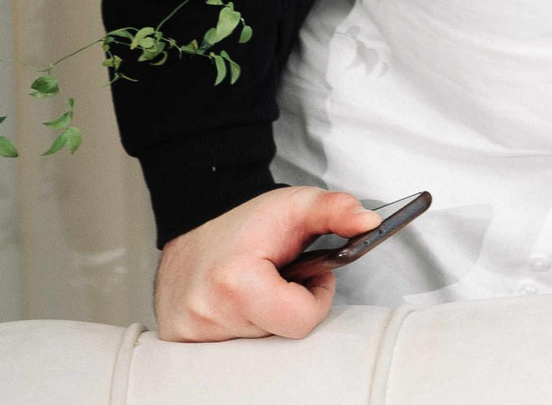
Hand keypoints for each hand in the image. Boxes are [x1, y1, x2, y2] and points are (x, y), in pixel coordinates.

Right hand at [153, 185, 379, 341]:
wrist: (195, 222)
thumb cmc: (247, 221)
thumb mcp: (298, 205)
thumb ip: (338, 210)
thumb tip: (370, 222)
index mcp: (236, 282)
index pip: (301, 321)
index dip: (315, 296)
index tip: (309, 275)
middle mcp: (207, 313)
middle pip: (280, 334)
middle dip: (289, 307)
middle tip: (279, 278)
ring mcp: (190, 330)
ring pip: (258, 341)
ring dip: (266, 316)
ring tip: (256, 286)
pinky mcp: (180, 339)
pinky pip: (230, 346)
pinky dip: (242, 325)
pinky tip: (235, 301)